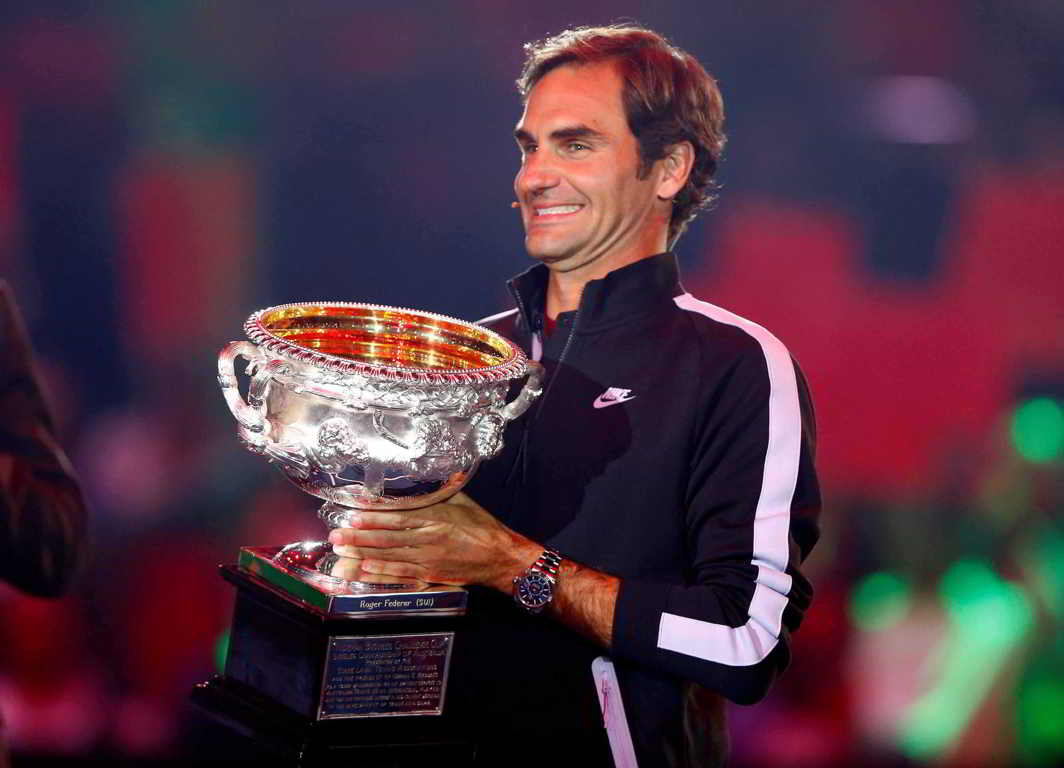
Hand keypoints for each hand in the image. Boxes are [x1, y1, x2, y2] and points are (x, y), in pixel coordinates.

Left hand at [327, 492, 539, 589]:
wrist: (499, 557)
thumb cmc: (483, 527)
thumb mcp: (463, 501)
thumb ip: (443, 488)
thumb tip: (434, 469)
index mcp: (436, 516)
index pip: (398, 515)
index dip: (374, 514)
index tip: (354, 511)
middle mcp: (429, 537)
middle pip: (387, 536)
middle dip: (359, 535)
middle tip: (337, 532)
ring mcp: (428, 558)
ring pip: (389, 555)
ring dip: (363, 552)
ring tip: (342, 549)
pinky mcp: (430, 574)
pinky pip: (401, 573)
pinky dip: (381, 571)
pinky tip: (364, 568)